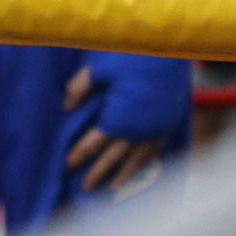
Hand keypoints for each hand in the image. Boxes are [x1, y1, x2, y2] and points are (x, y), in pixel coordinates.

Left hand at [63, 52, 188, 193]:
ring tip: (113, 187)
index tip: (67, 166)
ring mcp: (154, 128)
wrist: (170, 48)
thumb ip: (80, 87)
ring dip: (123, 174)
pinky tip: (139, 165)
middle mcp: (135, 130)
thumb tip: (65, 106)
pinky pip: (155, 148)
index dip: (78, 156)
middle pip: (113, 158)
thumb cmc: (133, 56)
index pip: (92, 144)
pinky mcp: (168, 122)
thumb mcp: (100, 67)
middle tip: (86, 187)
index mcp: (117, 118)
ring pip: (136, 159)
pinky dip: (146, 160)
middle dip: (98, 172)